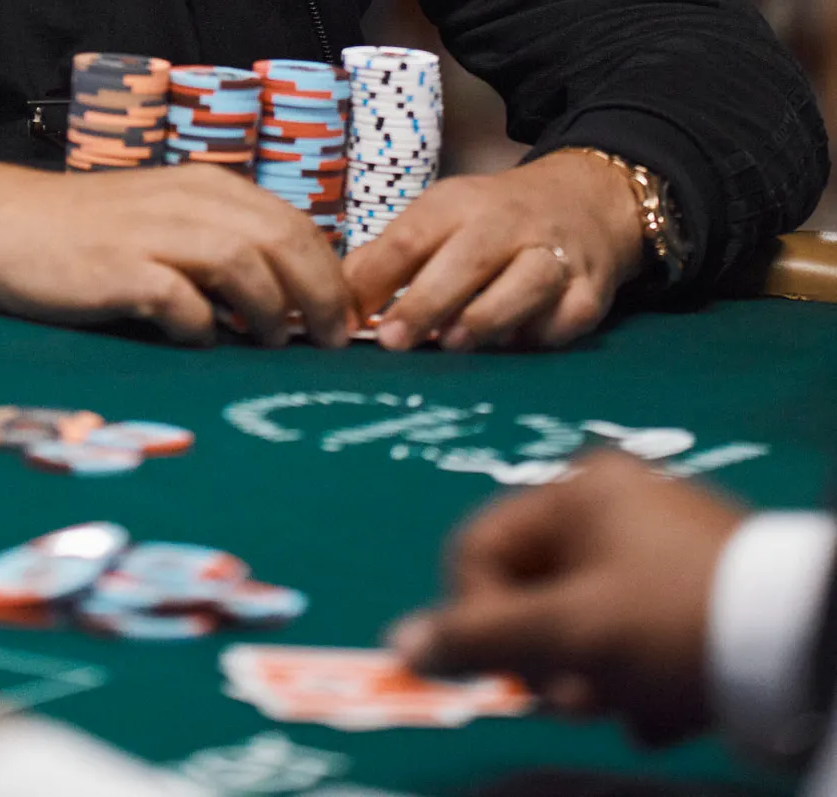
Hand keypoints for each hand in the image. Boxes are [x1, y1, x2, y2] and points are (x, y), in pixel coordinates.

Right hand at [0, 148, 352, 346]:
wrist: (1, 221)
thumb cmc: (88, 230)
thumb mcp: (164, 220)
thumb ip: (218, 245)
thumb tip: (285, 299)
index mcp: (205, 187)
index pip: (294, 223)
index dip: (330, 272)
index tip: (344, 317)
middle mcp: (186, 201)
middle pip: (282, 241)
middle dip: (319, 295)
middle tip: (332, 341)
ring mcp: (151, 234)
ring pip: (244, 263)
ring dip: (271, 310)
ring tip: (274, 344)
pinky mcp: (117, 270)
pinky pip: (181, 302)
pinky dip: (202, 327)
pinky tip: (199, 342)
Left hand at [343, 149, 643, 352]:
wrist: (583, 201)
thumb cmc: (490, 223)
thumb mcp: (438, 221)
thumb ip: (388, 259)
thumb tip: (336, 301)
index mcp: (458, 204)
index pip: (412, 235)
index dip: (379, 275)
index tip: (350, 315)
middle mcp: (507, 224)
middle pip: (467, 258)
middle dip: (427, 300)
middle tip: (393, 341)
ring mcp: (554, 255)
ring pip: (526, 281)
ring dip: (489, 315)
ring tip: (454, 344)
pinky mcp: (590, 291)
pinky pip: (567, 316)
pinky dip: (542, 334)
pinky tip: (516, 345)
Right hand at [388, 451, 742, 743]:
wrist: (798, 644)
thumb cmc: (669, 620)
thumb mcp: (570, 632)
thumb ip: (480, 636)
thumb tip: (398, 646)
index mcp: (576, 487)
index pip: (481, 549)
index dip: (479, 619)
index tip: (516, 675)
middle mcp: (613, 501)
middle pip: (534, 593)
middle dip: (551, 662)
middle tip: (582, 700)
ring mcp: (657, 542)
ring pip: (584, 625)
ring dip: (596, 680)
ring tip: (633, 708)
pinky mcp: (693, 587)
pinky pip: (634, 636)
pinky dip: (640, 678)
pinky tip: (669, 707)